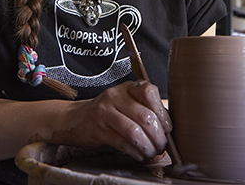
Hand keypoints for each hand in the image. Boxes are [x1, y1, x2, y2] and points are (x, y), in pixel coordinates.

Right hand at [44, 81, 172, 161]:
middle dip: (158, 136)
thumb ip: (146, 110)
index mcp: (128, 87)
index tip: (168, 128)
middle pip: (144, 116)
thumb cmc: (109, 112)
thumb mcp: (127, 103)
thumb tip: (168, 130)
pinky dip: (135, 153)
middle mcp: (116, 96)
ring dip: (147, 147)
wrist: (76, 118)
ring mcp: (105, 111)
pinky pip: (122, 143)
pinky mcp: (98, 129)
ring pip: (134, 132)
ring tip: (152, 153)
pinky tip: (139, 156)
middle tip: (162, 146)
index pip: (149, 93)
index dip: (163, 113)